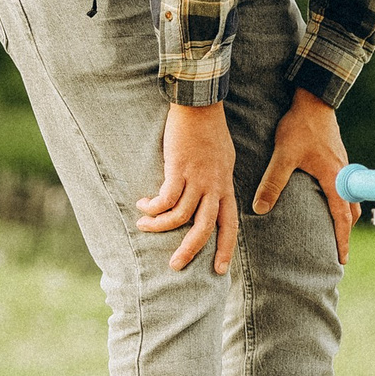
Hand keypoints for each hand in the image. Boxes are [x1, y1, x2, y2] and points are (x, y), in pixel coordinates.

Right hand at [137, 102, 238, 274]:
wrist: (201, 105)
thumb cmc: (210, 130)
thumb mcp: (223, 159)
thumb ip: (217, 180)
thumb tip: (209, 196)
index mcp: (226, 185)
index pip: (230, 223)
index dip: (226, 248)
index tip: (221, 270)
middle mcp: (215, 186)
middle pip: (206, 228)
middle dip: (190, 250)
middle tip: (174, 266)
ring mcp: (198, 178)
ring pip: (180, 216)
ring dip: (159, 226)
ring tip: (144, 226)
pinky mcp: (179, 169)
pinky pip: (165, 198)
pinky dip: (152, 206)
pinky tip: (143, 204)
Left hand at [252, 88, 355, 262]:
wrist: (314, 99)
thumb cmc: (300, 127)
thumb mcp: (284, 156)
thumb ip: (272, 182)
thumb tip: (260, 209)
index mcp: (334, 179)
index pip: (342, 217)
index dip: (342, 239)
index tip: (341, 258)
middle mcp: (343, 175)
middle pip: (351, 211)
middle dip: (347, 232)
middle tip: (339, 250)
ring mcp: (343, 167)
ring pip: (350, 198)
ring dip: (346, 215)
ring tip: (336, 229)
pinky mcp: (338, 158)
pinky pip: (345, 187)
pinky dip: (342, 200)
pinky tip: (329, 200)